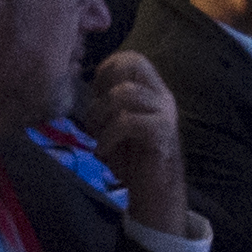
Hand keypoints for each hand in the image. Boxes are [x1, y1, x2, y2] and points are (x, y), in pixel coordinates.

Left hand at [81, 49, 192, 237]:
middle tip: (95, 113)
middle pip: (134, 63)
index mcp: (152, 90)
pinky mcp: (163, 133)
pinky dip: (108, 136)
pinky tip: (102, 151)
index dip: (106, 70)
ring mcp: (165, 112)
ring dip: (100, 114)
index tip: (94, 97)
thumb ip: (106, 103)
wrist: (154, 193)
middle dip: (105, 85)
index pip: (131, 58)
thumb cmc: (132, 159)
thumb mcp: (113, 124)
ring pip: (125, 93)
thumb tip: (86, 86)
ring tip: (95, 136)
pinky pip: (129, 122)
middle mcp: (162, 95)